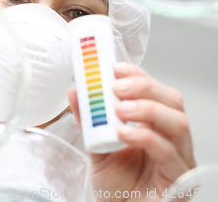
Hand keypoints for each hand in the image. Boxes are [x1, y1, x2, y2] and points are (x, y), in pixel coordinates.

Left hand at [68, 62, 195, 201]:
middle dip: (144, 87)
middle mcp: (170, 138)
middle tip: (116, 87)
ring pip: (177, 123)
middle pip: (171, 101)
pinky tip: (124, 133)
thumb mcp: (97, 147)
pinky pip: (169, 153)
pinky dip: (146, 137)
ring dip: (146, 110)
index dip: (138, 75)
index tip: (115, 68)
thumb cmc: (116, 186)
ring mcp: (178, 158)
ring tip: (119, 110)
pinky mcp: (178, 180)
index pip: (155, 91)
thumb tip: (75, 91)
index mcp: (154, 125)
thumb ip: (88, 121)